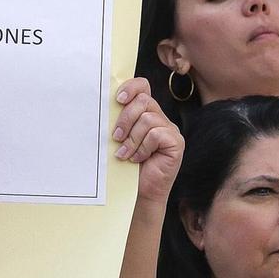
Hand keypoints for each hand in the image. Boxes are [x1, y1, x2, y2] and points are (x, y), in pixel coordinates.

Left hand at [112, 80, 183, 212]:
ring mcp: (171, 130)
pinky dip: (142, 147)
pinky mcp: (176, 143)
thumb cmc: (127, 165)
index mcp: (146, 112)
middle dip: (125, 118)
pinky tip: (137, 159)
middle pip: (143, 101)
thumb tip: (102, 107)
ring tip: (124, 153)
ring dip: (132, 138)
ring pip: (148, 118)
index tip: (117, 99)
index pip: (142, 86)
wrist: (139, 192)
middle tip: (116, 137)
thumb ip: (118, 121)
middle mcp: (160, 118)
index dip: (130, 87)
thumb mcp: (119, 139)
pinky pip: (156, 134)